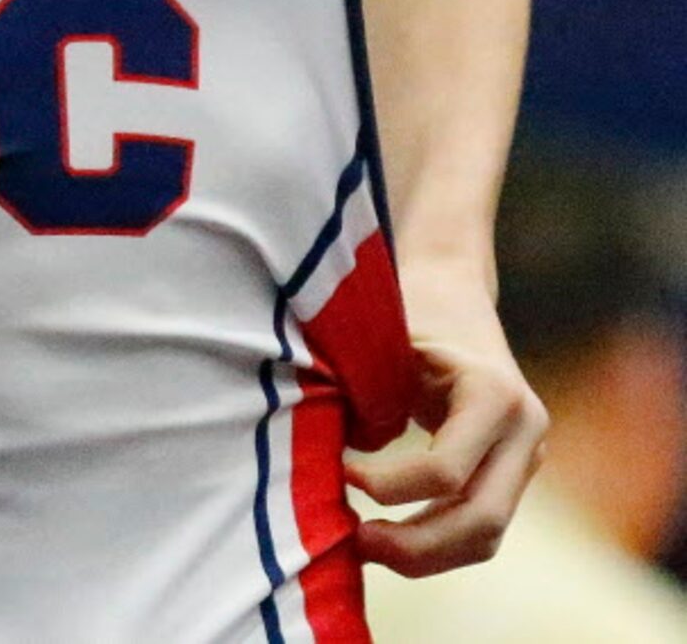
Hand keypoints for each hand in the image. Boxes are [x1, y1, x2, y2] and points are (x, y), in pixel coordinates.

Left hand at [346, 266, 546, 575]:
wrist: (453, 291)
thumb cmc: (406, 309)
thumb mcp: (386, 338)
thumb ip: (364, 393)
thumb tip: (319, 460)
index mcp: (493, 392)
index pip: (446, 470)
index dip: (388, 485)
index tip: (342, 474)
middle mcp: (525, 430)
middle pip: (480, 519)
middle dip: (414, 545)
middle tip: (353, 542)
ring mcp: (526, 455)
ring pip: (486, 536)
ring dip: (425, 555)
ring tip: (363, 546)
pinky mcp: (512, 472)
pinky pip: (480, 525)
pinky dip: (435, 541)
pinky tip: (386, 537)